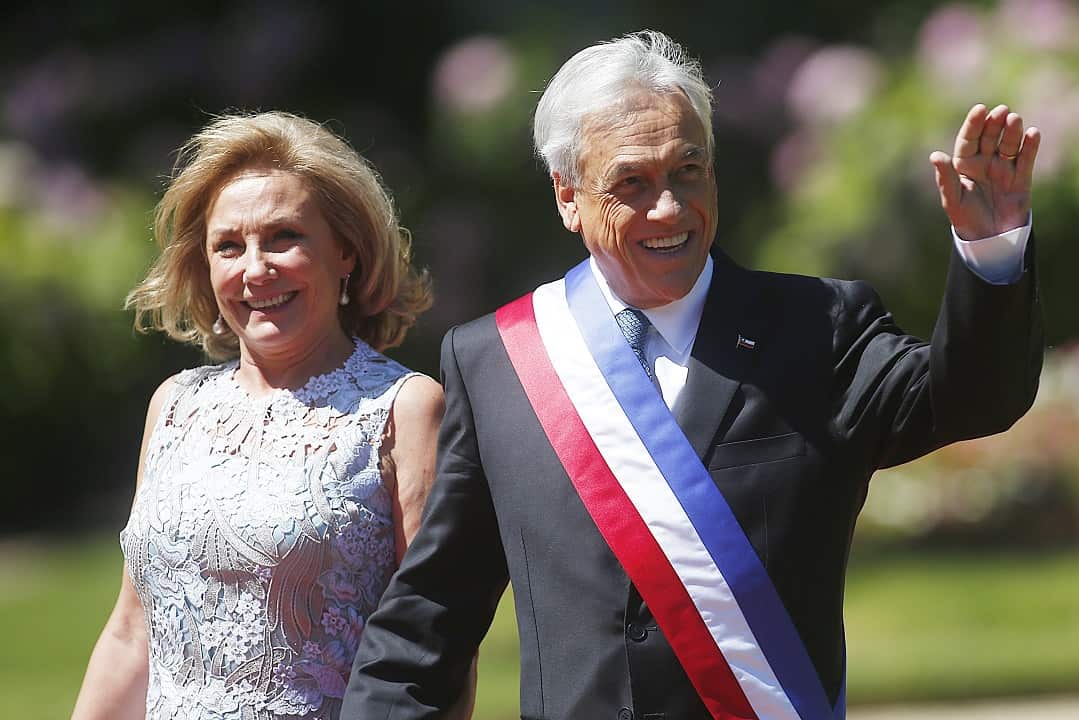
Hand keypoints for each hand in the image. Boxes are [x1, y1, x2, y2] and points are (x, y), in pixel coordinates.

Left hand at [930, 103, 1039, 240]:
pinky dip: (1030, 146)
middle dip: (995, 124)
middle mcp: (984, 163)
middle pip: (990, 138)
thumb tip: (935, 155)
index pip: (968, 140)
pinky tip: (1033, 133)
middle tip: (1002, 111)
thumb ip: (945, 178)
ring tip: (1015, 119)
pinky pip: (1026, 159)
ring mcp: (1003, 169)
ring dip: (1012, 132)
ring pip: (1008, 145)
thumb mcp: (952, 200)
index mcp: (964, 165)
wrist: (989, 239)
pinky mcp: (1020, 178)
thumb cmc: (965, 219)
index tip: (980, 109)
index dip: (974, 124)